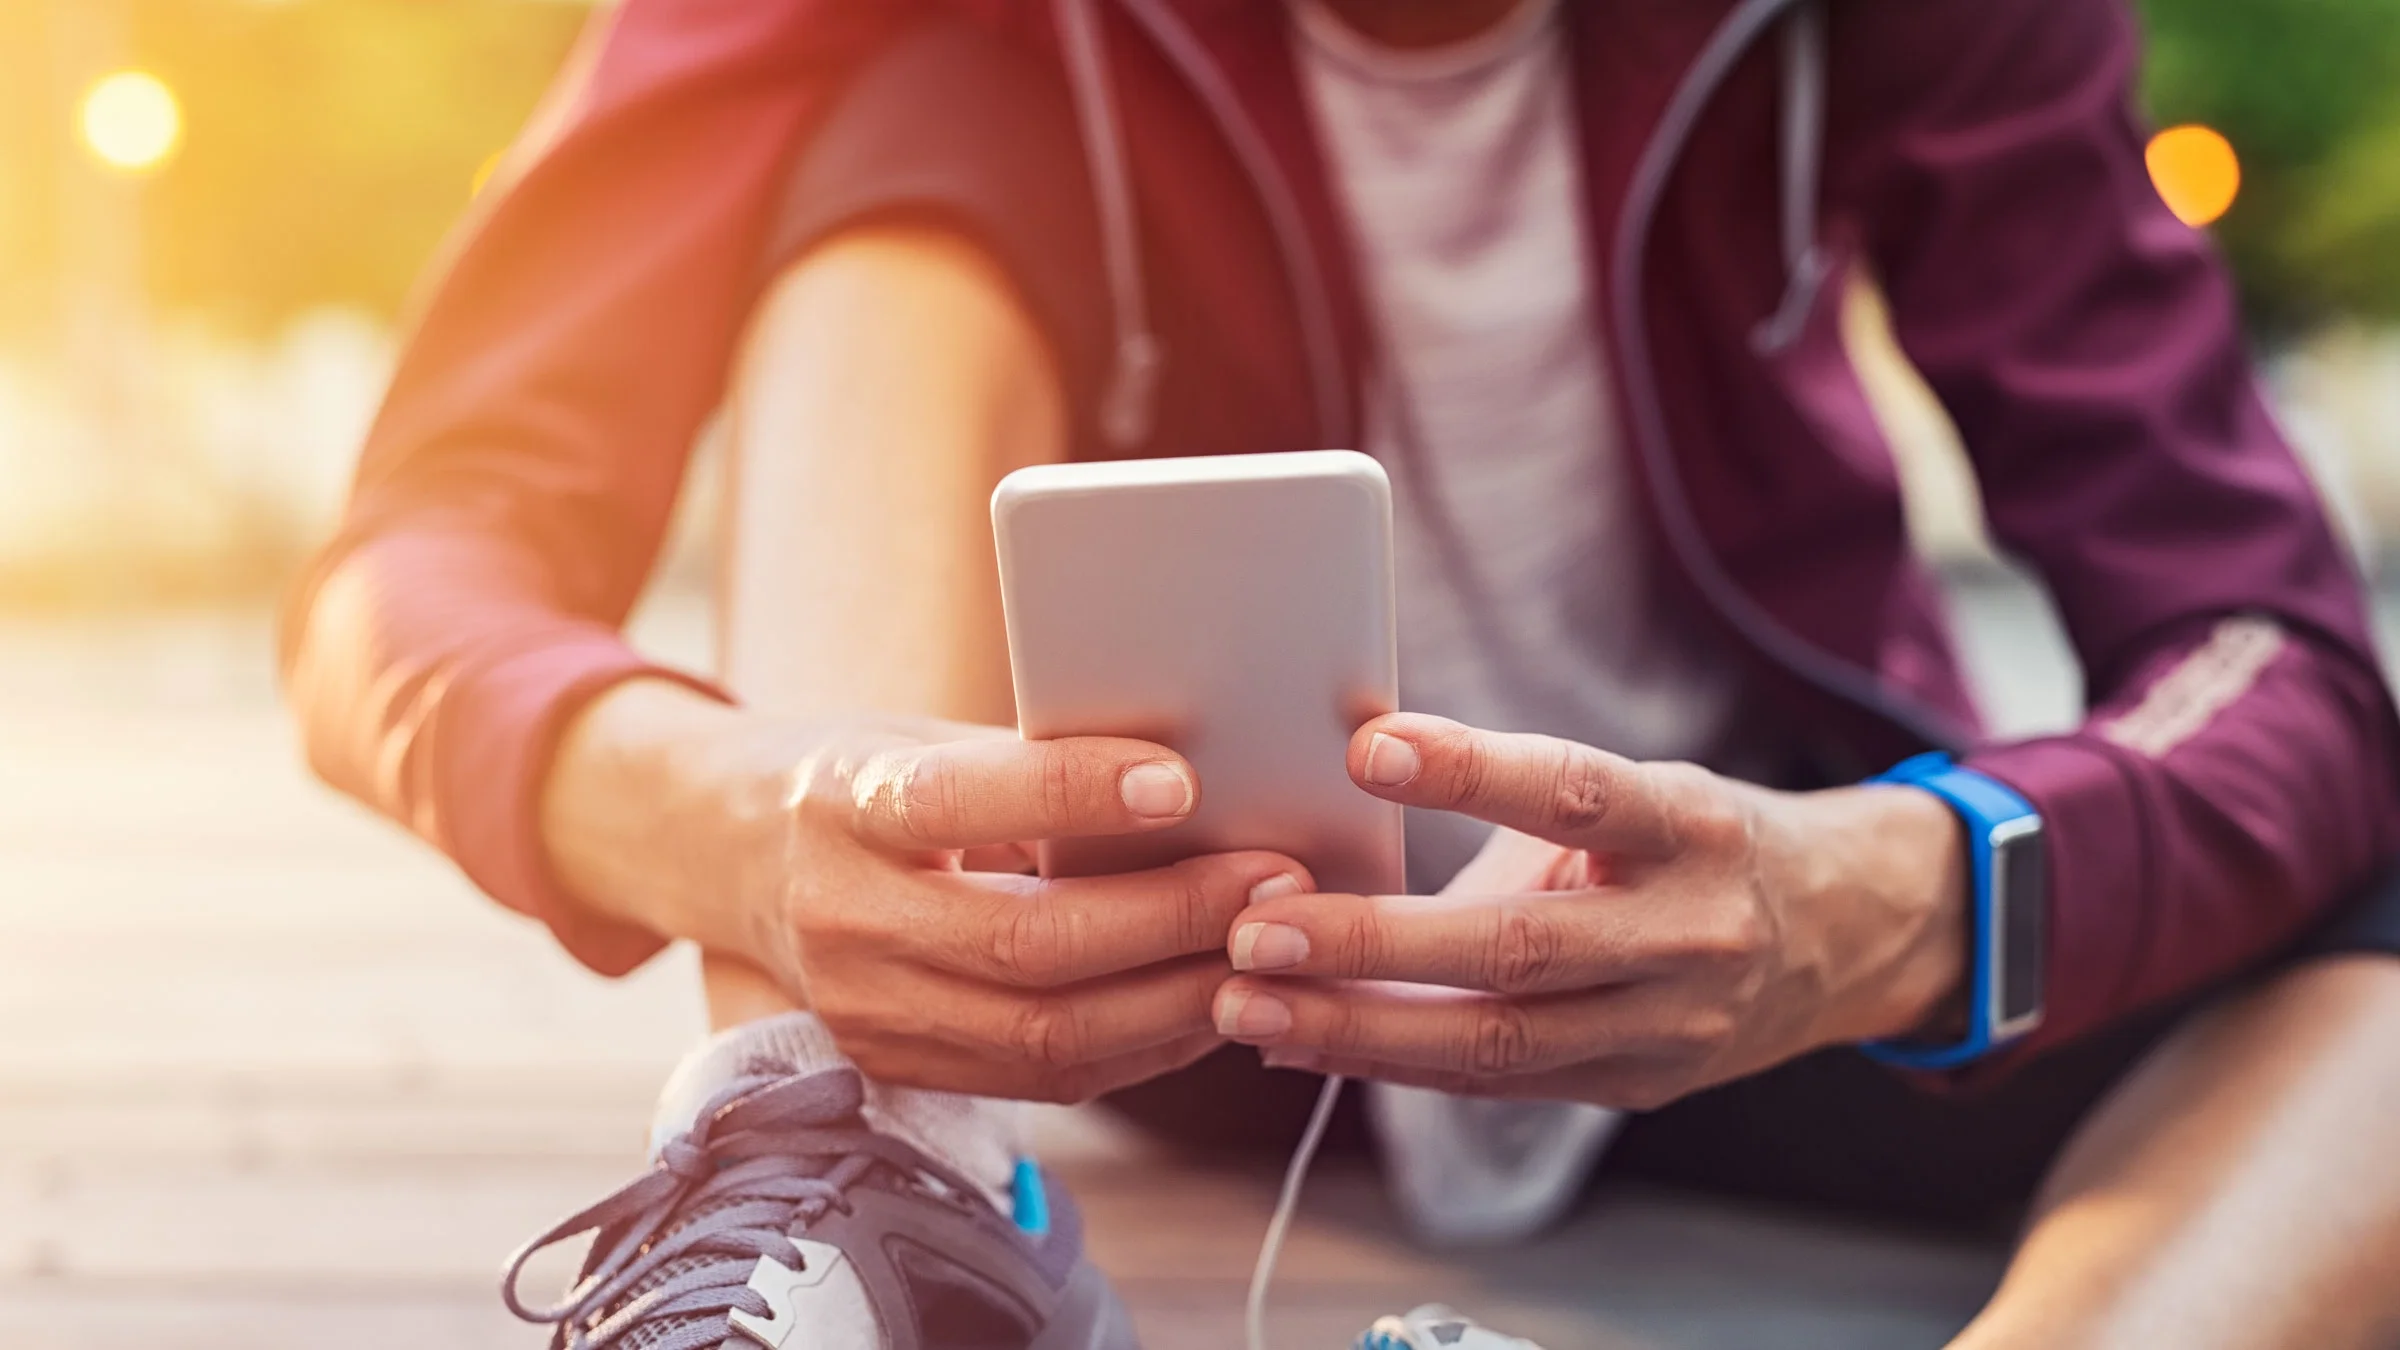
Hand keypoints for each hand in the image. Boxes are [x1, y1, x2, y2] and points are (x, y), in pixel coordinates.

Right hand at [543, 682, 1310, 1102]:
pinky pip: (1045, 1080)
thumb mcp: (914, 739)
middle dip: (1172, 920)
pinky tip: (1214, 1004)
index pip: (958, 801)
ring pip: (1046, 1036)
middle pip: (1026, 946)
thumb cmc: (852, 776)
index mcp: (842, 807)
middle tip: (1278, 882)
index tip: (1182, 778)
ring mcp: (866, 1013)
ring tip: (1271, 954)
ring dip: (1178, 1000)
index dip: (1073, 793)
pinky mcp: (898, 1069)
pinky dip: (1144, 1047)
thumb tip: (1190, 782)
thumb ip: (1027, 765)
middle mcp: (843, 920)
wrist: (722, 857)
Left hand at [1209, 713, 1964, 1108]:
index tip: (1369, 746)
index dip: (1472, 771)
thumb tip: (1352, 805)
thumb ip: (1511, 808)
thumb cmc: (1695, 844)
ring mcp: (1669, 1026)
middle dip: (1374, 946)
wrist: (1844, 934)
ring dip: (1359, 1030)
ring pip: (1499, 1042)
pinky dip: (1395, 1063)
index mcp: (1688, 827)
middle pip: (1519, 949)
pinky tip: (1304, 1045)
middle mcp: (1688, 932)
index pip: (1576, 792)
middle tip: (1257, 932)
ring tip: (1249, 1009)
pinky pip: (1498, 1082)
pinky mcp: (1638, 1086)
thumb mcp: (1635, 798)